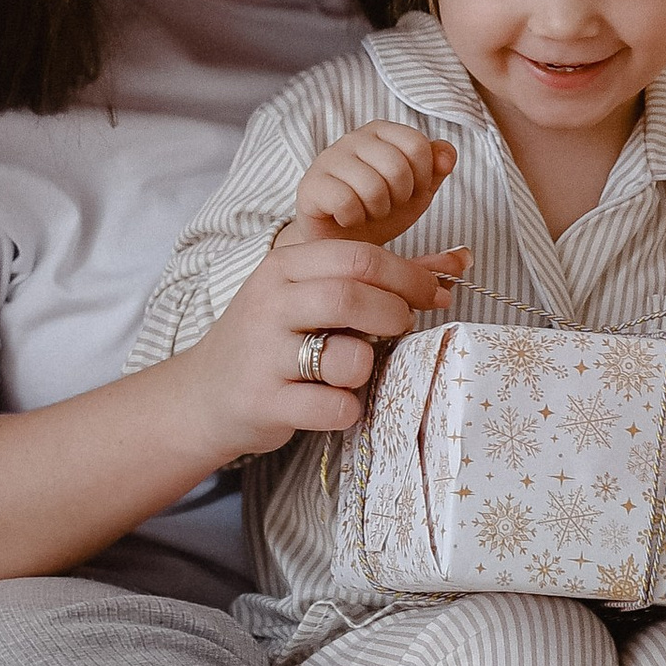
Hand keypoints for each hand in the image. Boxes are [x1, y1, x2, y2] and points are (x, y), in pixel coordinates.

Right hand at [186, 233, 469, 457]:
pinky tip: (334, 403)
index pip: (359, 256)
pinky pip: (333, 408)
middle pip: (353, 295)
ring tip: (356, 368)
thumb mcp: (316, 294)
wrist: (205, 394)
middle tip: (401, 328)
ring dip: (368, 366)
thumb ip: (386, 276)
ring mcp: (265, 355)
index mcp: (284, 266)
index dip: (409, 276)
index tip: (433, 296)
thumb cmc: (276, 339)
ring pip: (347, 357)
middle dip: (394, 314)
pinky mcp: (265, 402)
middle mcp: (270, 303)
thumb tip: (460, 261)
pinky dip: (348, 409)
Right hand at [291, 124, 455, 242]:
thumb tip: (447, 155)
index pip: (418, 145)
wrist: (343, 242)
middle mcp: (354, 138)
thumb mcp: (417, 191)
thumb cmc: (380, 211)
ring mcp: (329, 158)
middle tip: (387, 205)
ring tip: (368, 212)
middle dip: (399, 198)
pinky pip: (345, 201)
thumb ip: (437, 168)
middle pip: (397, 166)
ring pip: (372, 186)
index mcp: (382, 132)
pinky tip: (348, 217)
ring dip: (377, 210)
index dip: (422, 178)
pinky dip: (353, 218)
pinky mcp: (310, 184)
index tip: (410, 192)